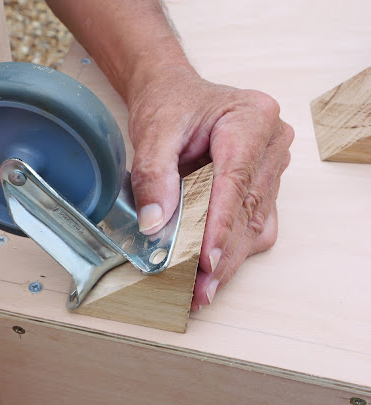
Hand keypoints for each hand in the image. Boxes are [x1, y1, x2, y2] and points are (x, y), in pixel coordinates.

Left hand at [127, 64, 293, 308]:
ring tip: (203, 291)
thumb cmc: (169, 104)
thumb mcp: (153, 132)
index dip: (220, 226)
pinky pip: (256, 224)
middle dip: (223, 254)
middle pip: (249, 209)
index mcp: (251, 119)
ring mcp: (272, 166)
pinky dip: (234, 248)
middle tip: (200, 290)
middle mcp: (272, 143)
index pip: (236, 182)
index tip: (207, 260)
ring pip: (255, 223)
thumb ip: (154, 175)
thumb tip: (155, 224)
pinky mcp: (264, 184)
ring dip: (230, 259)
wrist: (174, 93)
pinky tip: (214, 271)